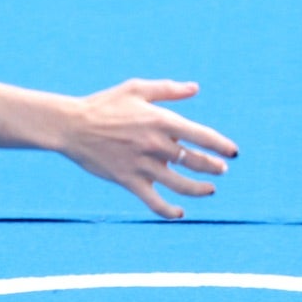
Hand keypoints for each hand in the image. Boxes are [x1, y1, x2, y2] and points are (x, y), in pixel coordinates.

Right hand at [58, 79, 236, 218]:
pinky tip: (179, 213)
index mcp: (160, 121)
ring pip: (181, 185)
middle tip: (221, 169)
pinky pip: (154, 202)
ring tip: (210, 189)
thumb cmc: (103, 105)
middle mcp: (155, 145)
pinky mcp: (128, 180)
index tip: (232, 153)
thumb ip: (167, 89)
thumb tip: (195, 88)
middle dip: (213, 167)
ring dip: (201, 190)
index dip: (222, 146)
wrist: (69, 125)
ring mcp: (142, 165)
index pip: (202, 137)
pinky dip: (169, 211)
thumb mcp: (134, 89)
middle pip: (196, 162)